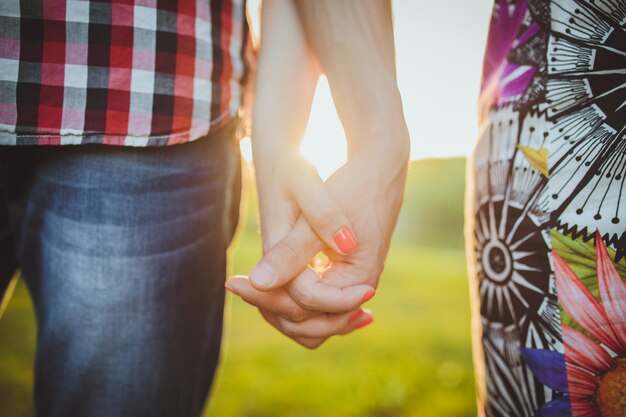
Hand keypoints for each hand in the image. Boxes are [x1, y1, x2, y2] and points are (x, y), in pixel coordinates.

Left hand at [227, 143, 407, 347]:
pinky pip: (315, 305)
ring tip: (245, 286)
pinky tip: (265, 284)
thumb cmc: (351, 187)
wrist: (378, 171)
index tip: (234, 281)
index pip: (308, 305)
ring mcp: (352, 287)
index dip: (269, 296)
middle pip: (310, 324)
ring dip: (280, 309)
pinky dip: (291, 299)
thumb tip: (258, 281)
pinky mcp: (344, 278)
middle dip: (272, 307)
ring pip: (312, 321)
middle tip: (235, 284)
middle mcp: (358, 290)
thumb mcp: (315, 219)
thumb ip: (290, 253)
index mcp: (358, 280)